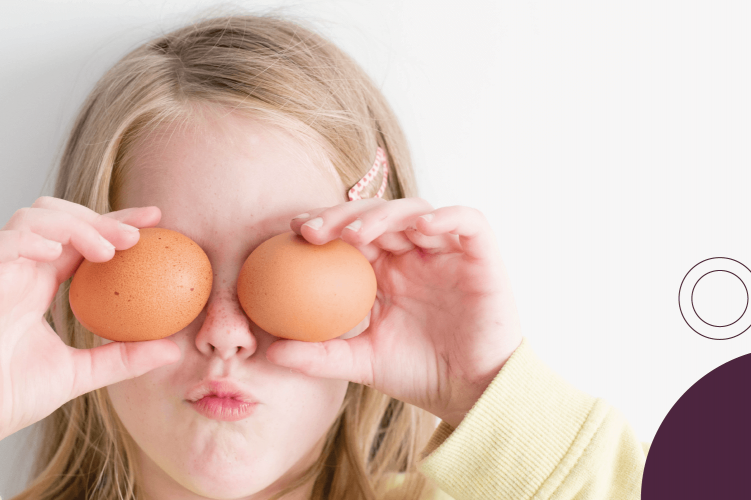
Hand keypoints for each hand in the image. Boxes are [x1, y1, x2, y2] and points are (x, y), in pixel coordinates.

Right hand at [0, 197, 181, 472]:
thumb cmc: (13, 399)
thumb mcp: (83, 373)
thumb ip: (124, 357)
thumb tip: (173, 350)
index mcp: (38, 285)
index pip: (79, 238)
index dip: (114, 222)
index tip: (156, 221)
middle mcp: (17, 272)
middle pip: (56, 216)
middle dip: (98, 217)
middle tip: (137, 236)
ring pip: (28, 219)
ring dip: (70, 224)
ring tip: (106, 250)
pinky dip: (25, 240)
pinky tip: (56, 250)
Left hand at [266, 197, 522, 427]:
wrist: (472, 393)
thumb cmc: (419, 375)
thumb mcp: (361, 363)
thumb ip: (319, 355)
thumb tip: (269, 353)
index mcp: (385, 270)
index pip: (351, 234)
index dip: (323, 224)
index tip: (292, 232)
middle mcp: (414, 254)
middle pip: (376, 215)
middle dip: (342, 215)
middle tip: (313, 230)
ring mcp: (447, 251)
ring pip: (415, 211)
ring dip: (383, 215)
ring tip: (356, 234)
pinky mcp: (482, 255)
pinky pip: (468, 221)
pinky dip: (446, 217)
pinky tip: (420, 227)